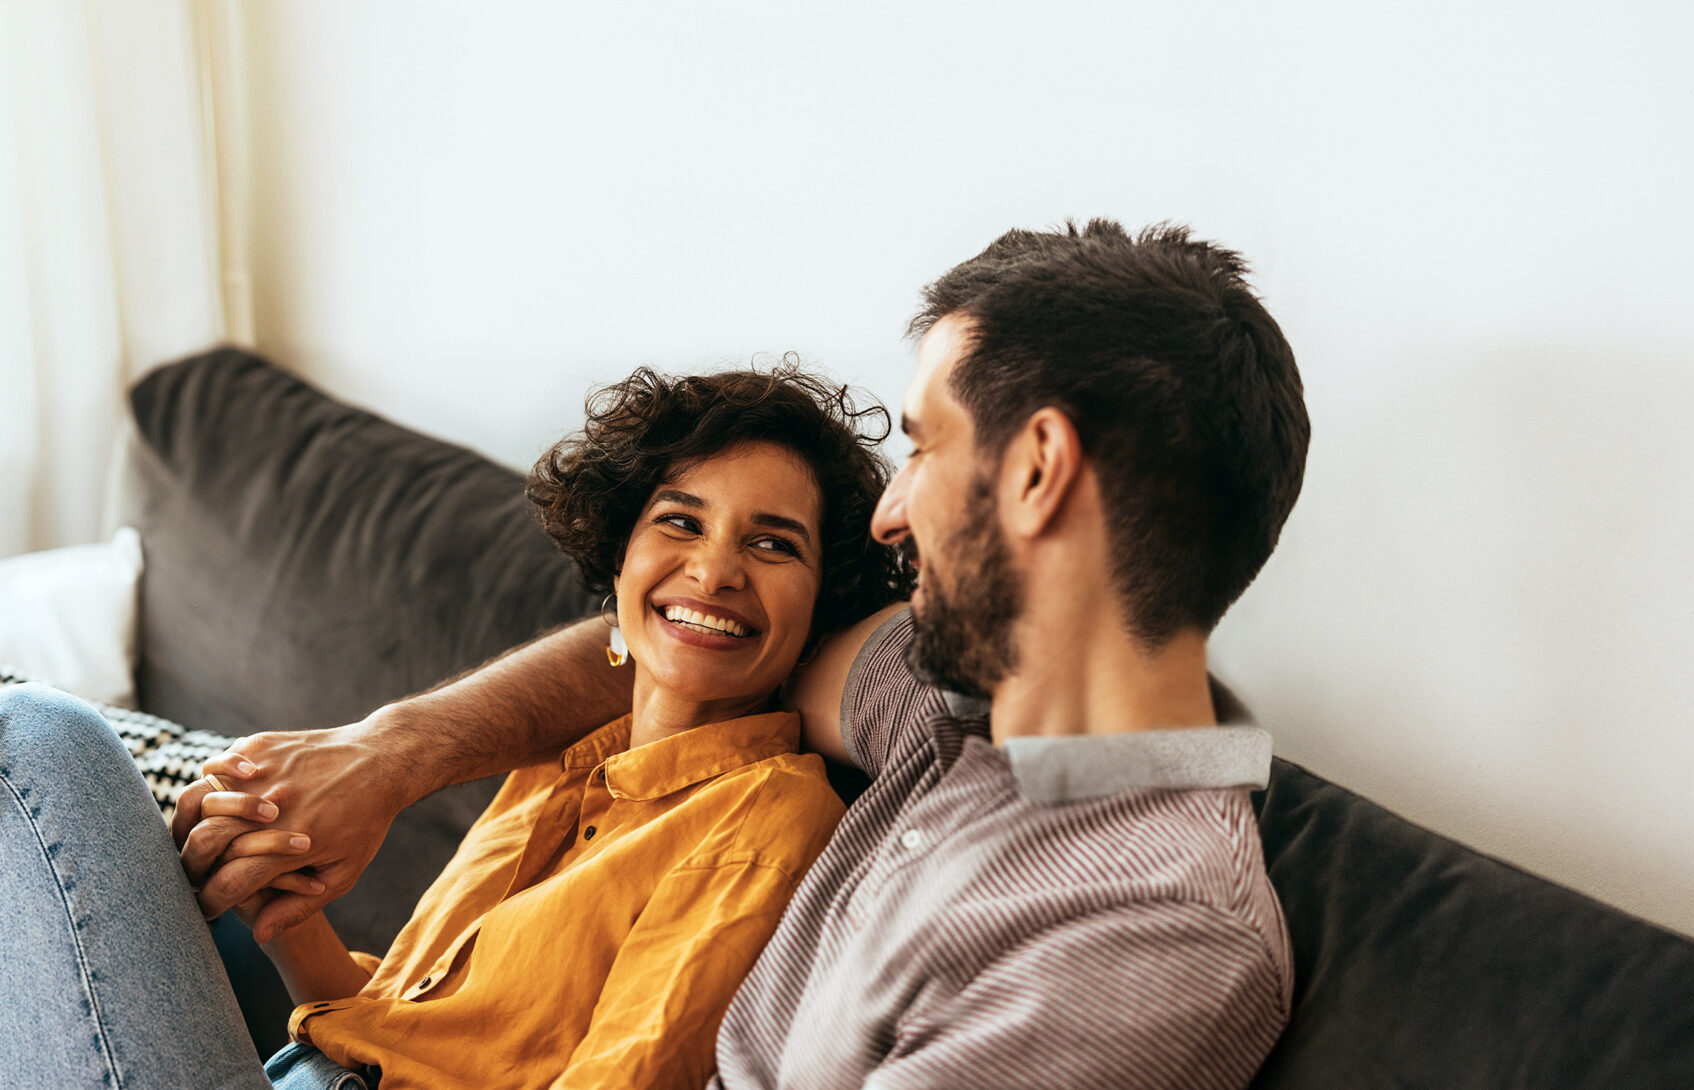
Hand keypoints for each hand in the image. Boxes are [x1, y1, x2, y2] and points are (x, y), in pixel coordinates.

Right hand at [172, 715, 424, 942]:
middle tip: (194, 874)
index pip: (227, 884)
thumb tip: (259, 935)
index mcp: (293, 844)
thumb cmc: (367, 821)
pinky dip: (210, 782)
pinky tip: (219, 792)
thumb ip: (300, 907)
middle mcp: (273, 809)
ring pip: (199, 799)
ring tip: (199, 835)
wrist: (382, 760)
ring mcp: (265, 773)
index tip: (207, 908)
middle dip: (191, 866)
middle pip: (204, 842)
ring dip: (190, 823)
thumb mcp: (345, 871)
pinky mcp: (261, 747)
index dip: (210, 902)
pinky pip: (216, 765)